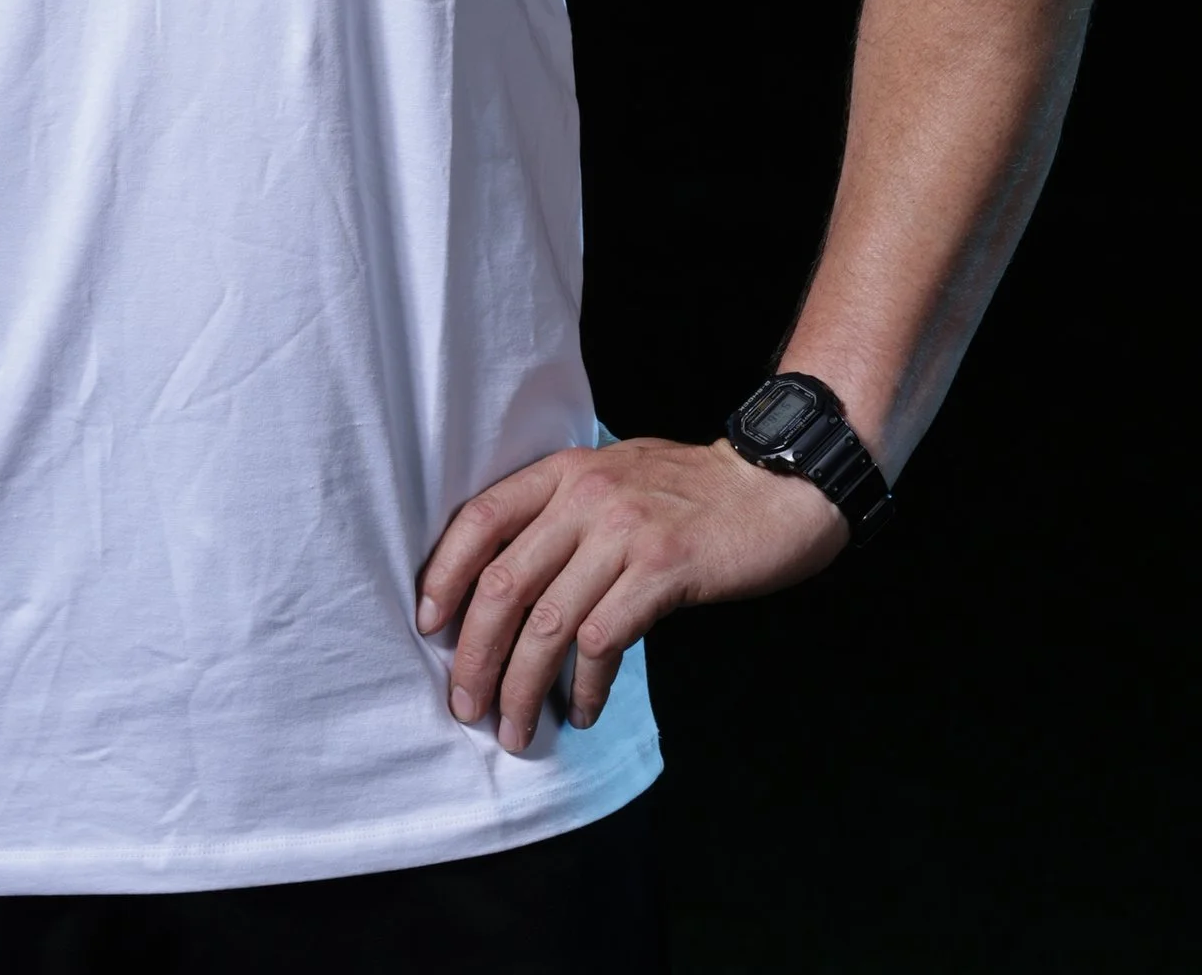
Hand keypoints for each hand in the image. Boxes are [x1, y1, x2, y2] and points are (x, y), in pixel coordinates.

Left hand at [416, 436, 846, 750]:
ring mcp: (624, 533)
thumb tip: (507, 588)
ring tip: (514, 728)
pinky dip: (582, 687)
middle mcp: (585, 497)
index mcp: (563, 471)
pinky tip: (579, 711)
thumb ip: (563, 514)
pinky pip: (602, 642)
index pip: (480, 519)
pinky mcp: (662, 571)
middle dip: (475, 652)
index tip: (428, 623)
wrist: (773, 486)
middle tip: (465, 703)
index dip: (444, 574)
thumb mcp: (613, 477)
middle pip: (504, 583)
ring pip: (548, 623)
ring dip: (522, 686)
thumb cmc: (689, 491)